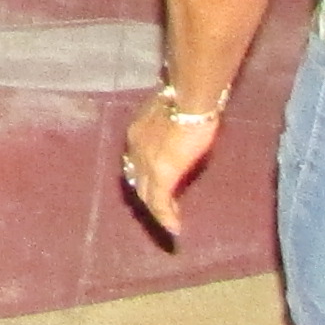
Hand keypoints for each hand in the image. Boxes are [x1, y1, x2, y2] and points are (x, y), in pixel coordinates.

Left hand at [119, 96, 217, 241]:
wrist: (189, 98)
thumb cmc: (187, 96)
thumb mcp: (172, 111)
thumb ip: (171, 123)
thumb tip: (181, 128)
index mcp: (137, 130)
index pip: (135, 157)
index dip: (143, 171)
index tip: (151, 181)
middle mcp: (134, 147)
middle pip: (136, 177)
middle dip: (146, 193)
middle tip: (159, 208)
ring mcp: (145, 162)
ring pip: (145, 192)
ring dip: (156, 208)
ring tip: (167, 221)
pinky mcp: (161, 175)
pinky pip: (159, 201)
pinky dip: (165, 216)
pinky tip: (174, 228)